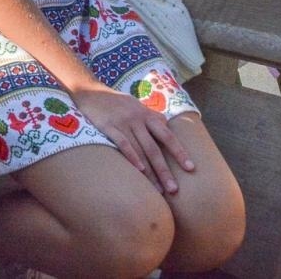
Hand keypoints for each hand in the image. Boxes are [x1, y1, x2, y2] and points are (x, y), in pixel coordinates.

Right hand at [71, 83, 192, 193]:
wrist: (89, 90)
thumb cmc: (116, 102)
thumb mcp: (136, 105)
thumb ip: (151, 118)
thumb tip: (168, 130)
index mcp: (147, 114)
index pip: (167, 135)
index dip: (179, 152)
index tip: (190, 168)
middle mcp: (137, 118)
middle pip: (155, 148)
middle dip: (165, 170)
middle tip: (174, 189)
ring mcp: (123, 122)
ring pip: (140, 150)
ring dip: (150, 172)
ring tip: (158, 190)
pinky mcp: (108, 126)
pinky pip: (122, 144)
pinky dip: (132, 158)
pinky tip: (139, 171)